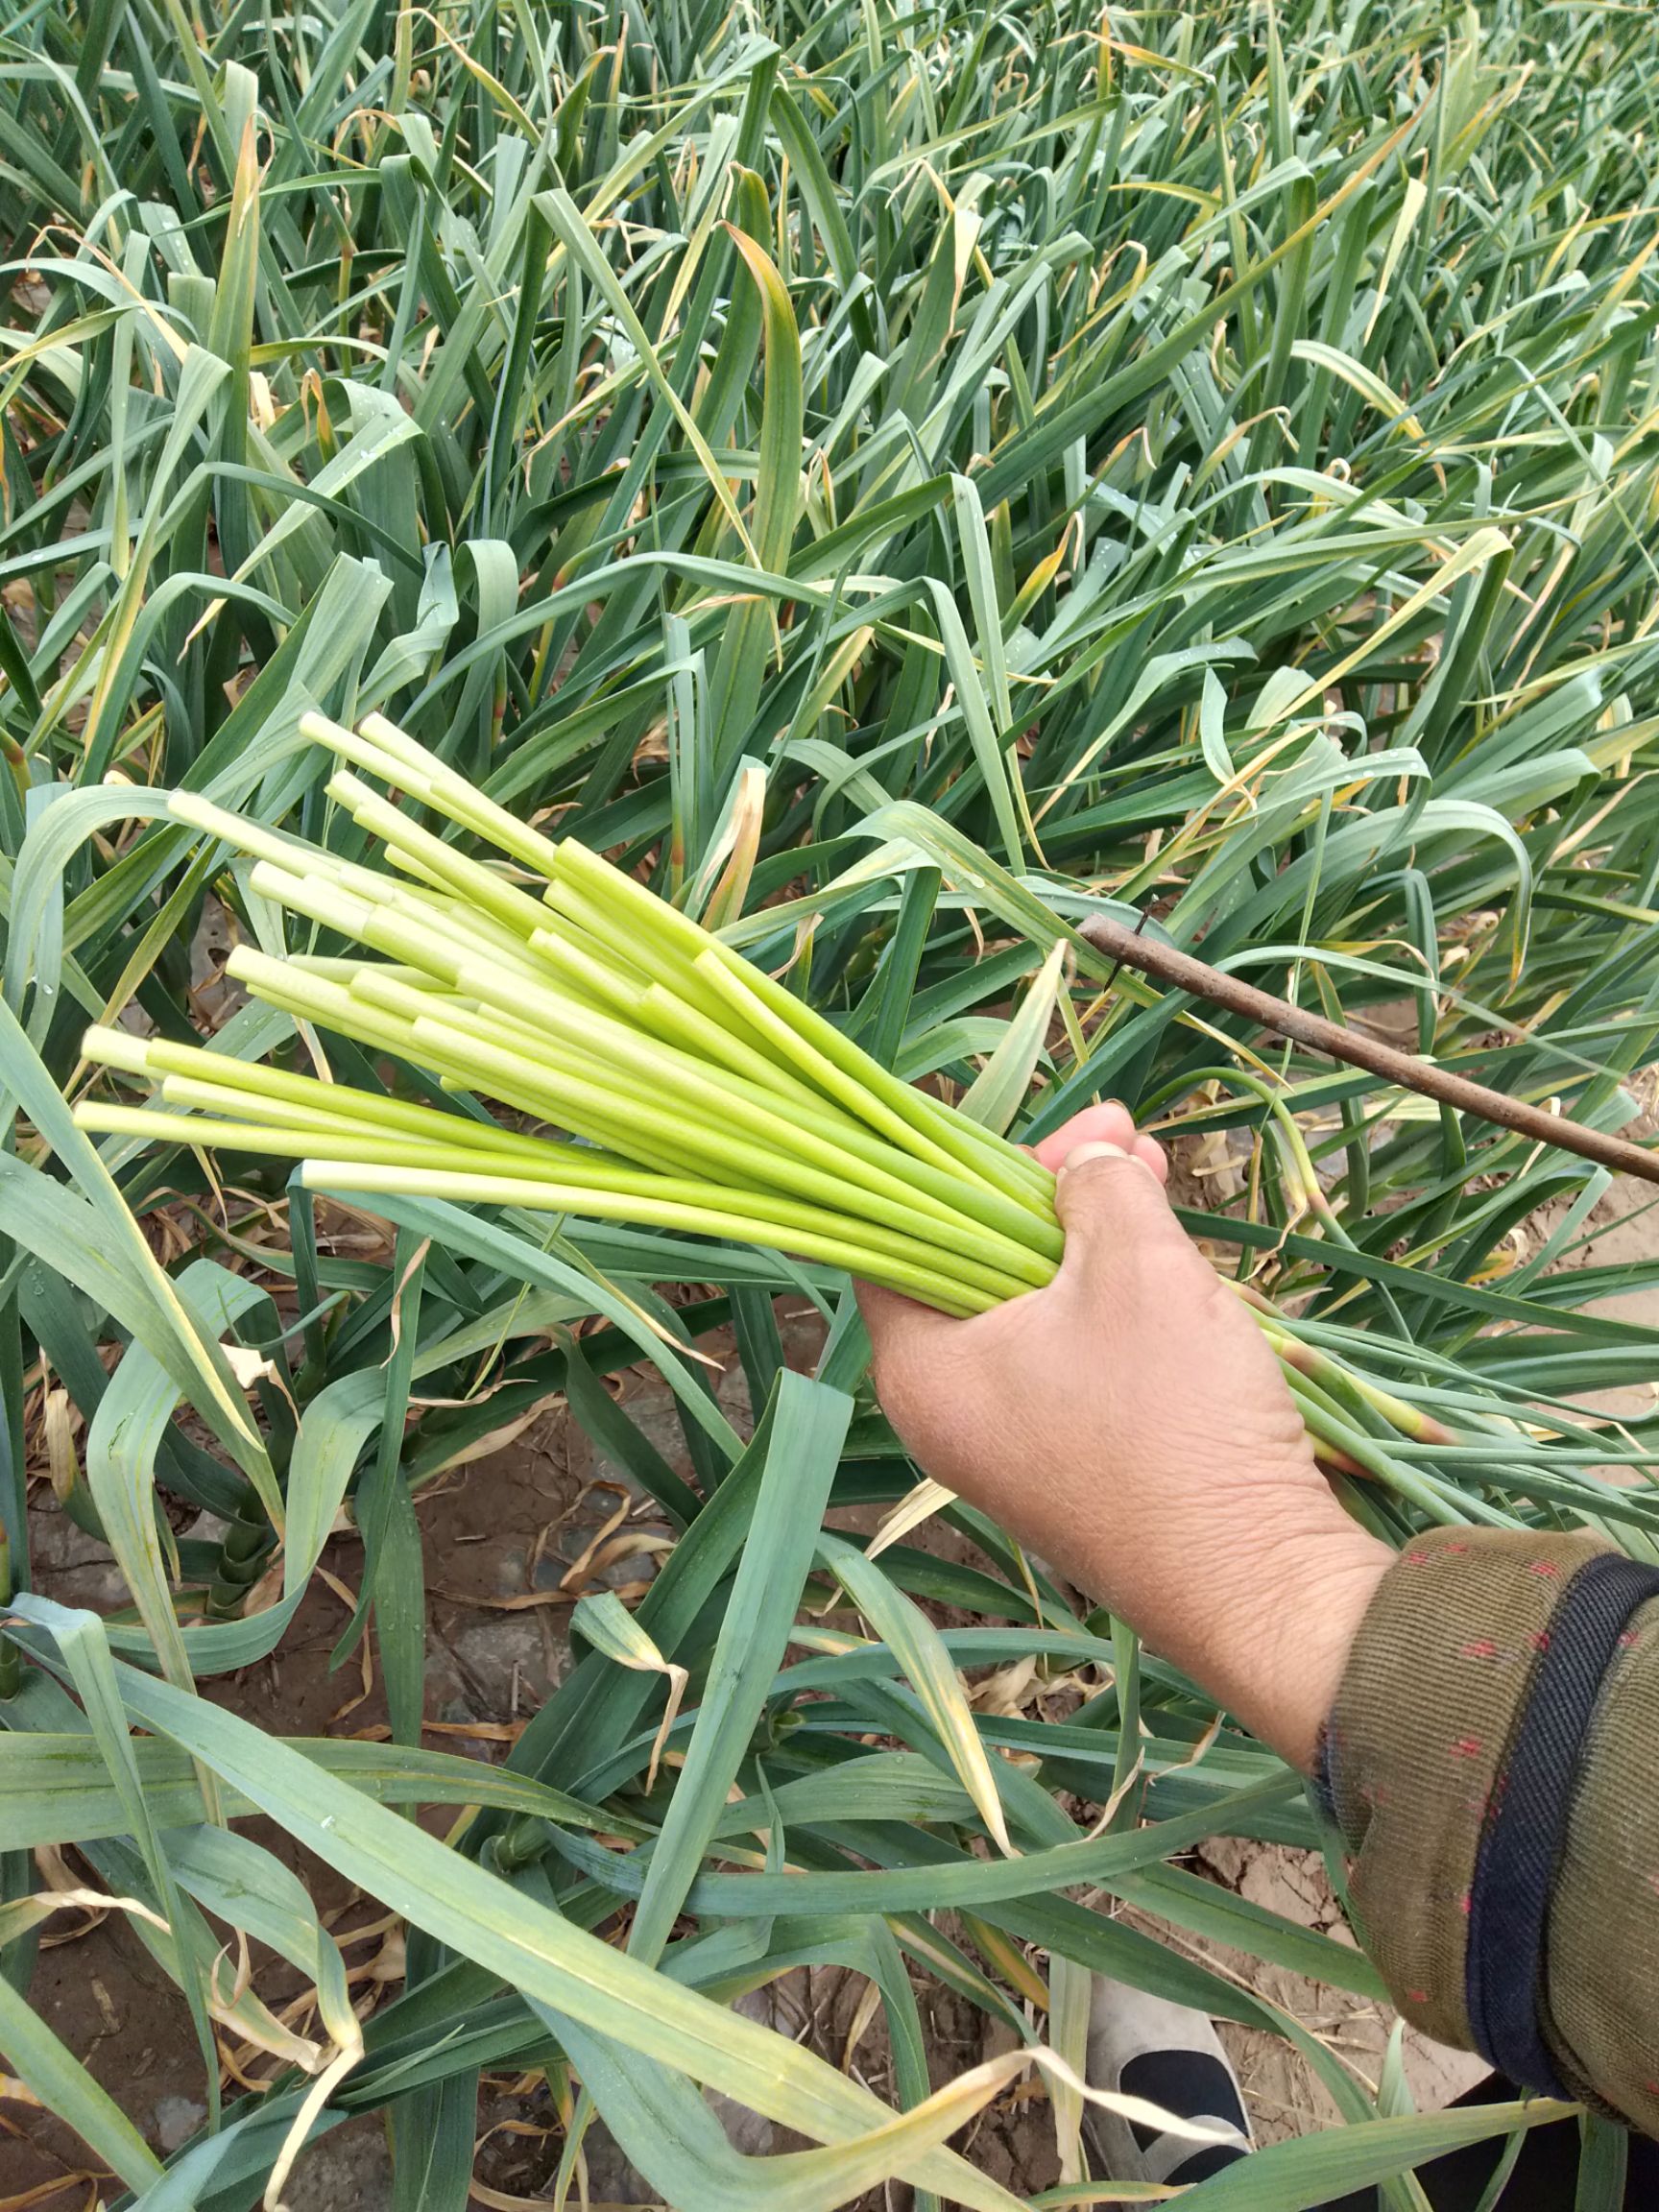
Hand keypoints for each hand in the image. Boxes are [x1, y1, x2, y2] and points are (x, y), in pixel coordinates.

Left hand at [858, 1104, 1391, 1769]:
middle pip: (971, 1264)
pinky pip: (1073, 1360)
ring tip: (1156, 1173)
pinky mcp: (1072, 1469)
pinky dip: (1112, 1302)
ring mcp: (1010, 1448)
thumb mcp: (1136, 1268)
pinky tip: (1166, 1258)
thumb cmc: (1174, 1422)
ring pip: (1034, 1308)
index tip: (1035, 1121)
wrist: (1260, 1585)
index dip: (962, 1161)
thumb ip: (1098, 1189)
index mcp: (921, 1367)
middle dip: (1049, 1189)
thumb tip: (1087, 1159)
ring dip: (1092, 1237)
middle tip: (1120, 1132)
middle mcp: (946, 1414)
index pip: (898, 1234)